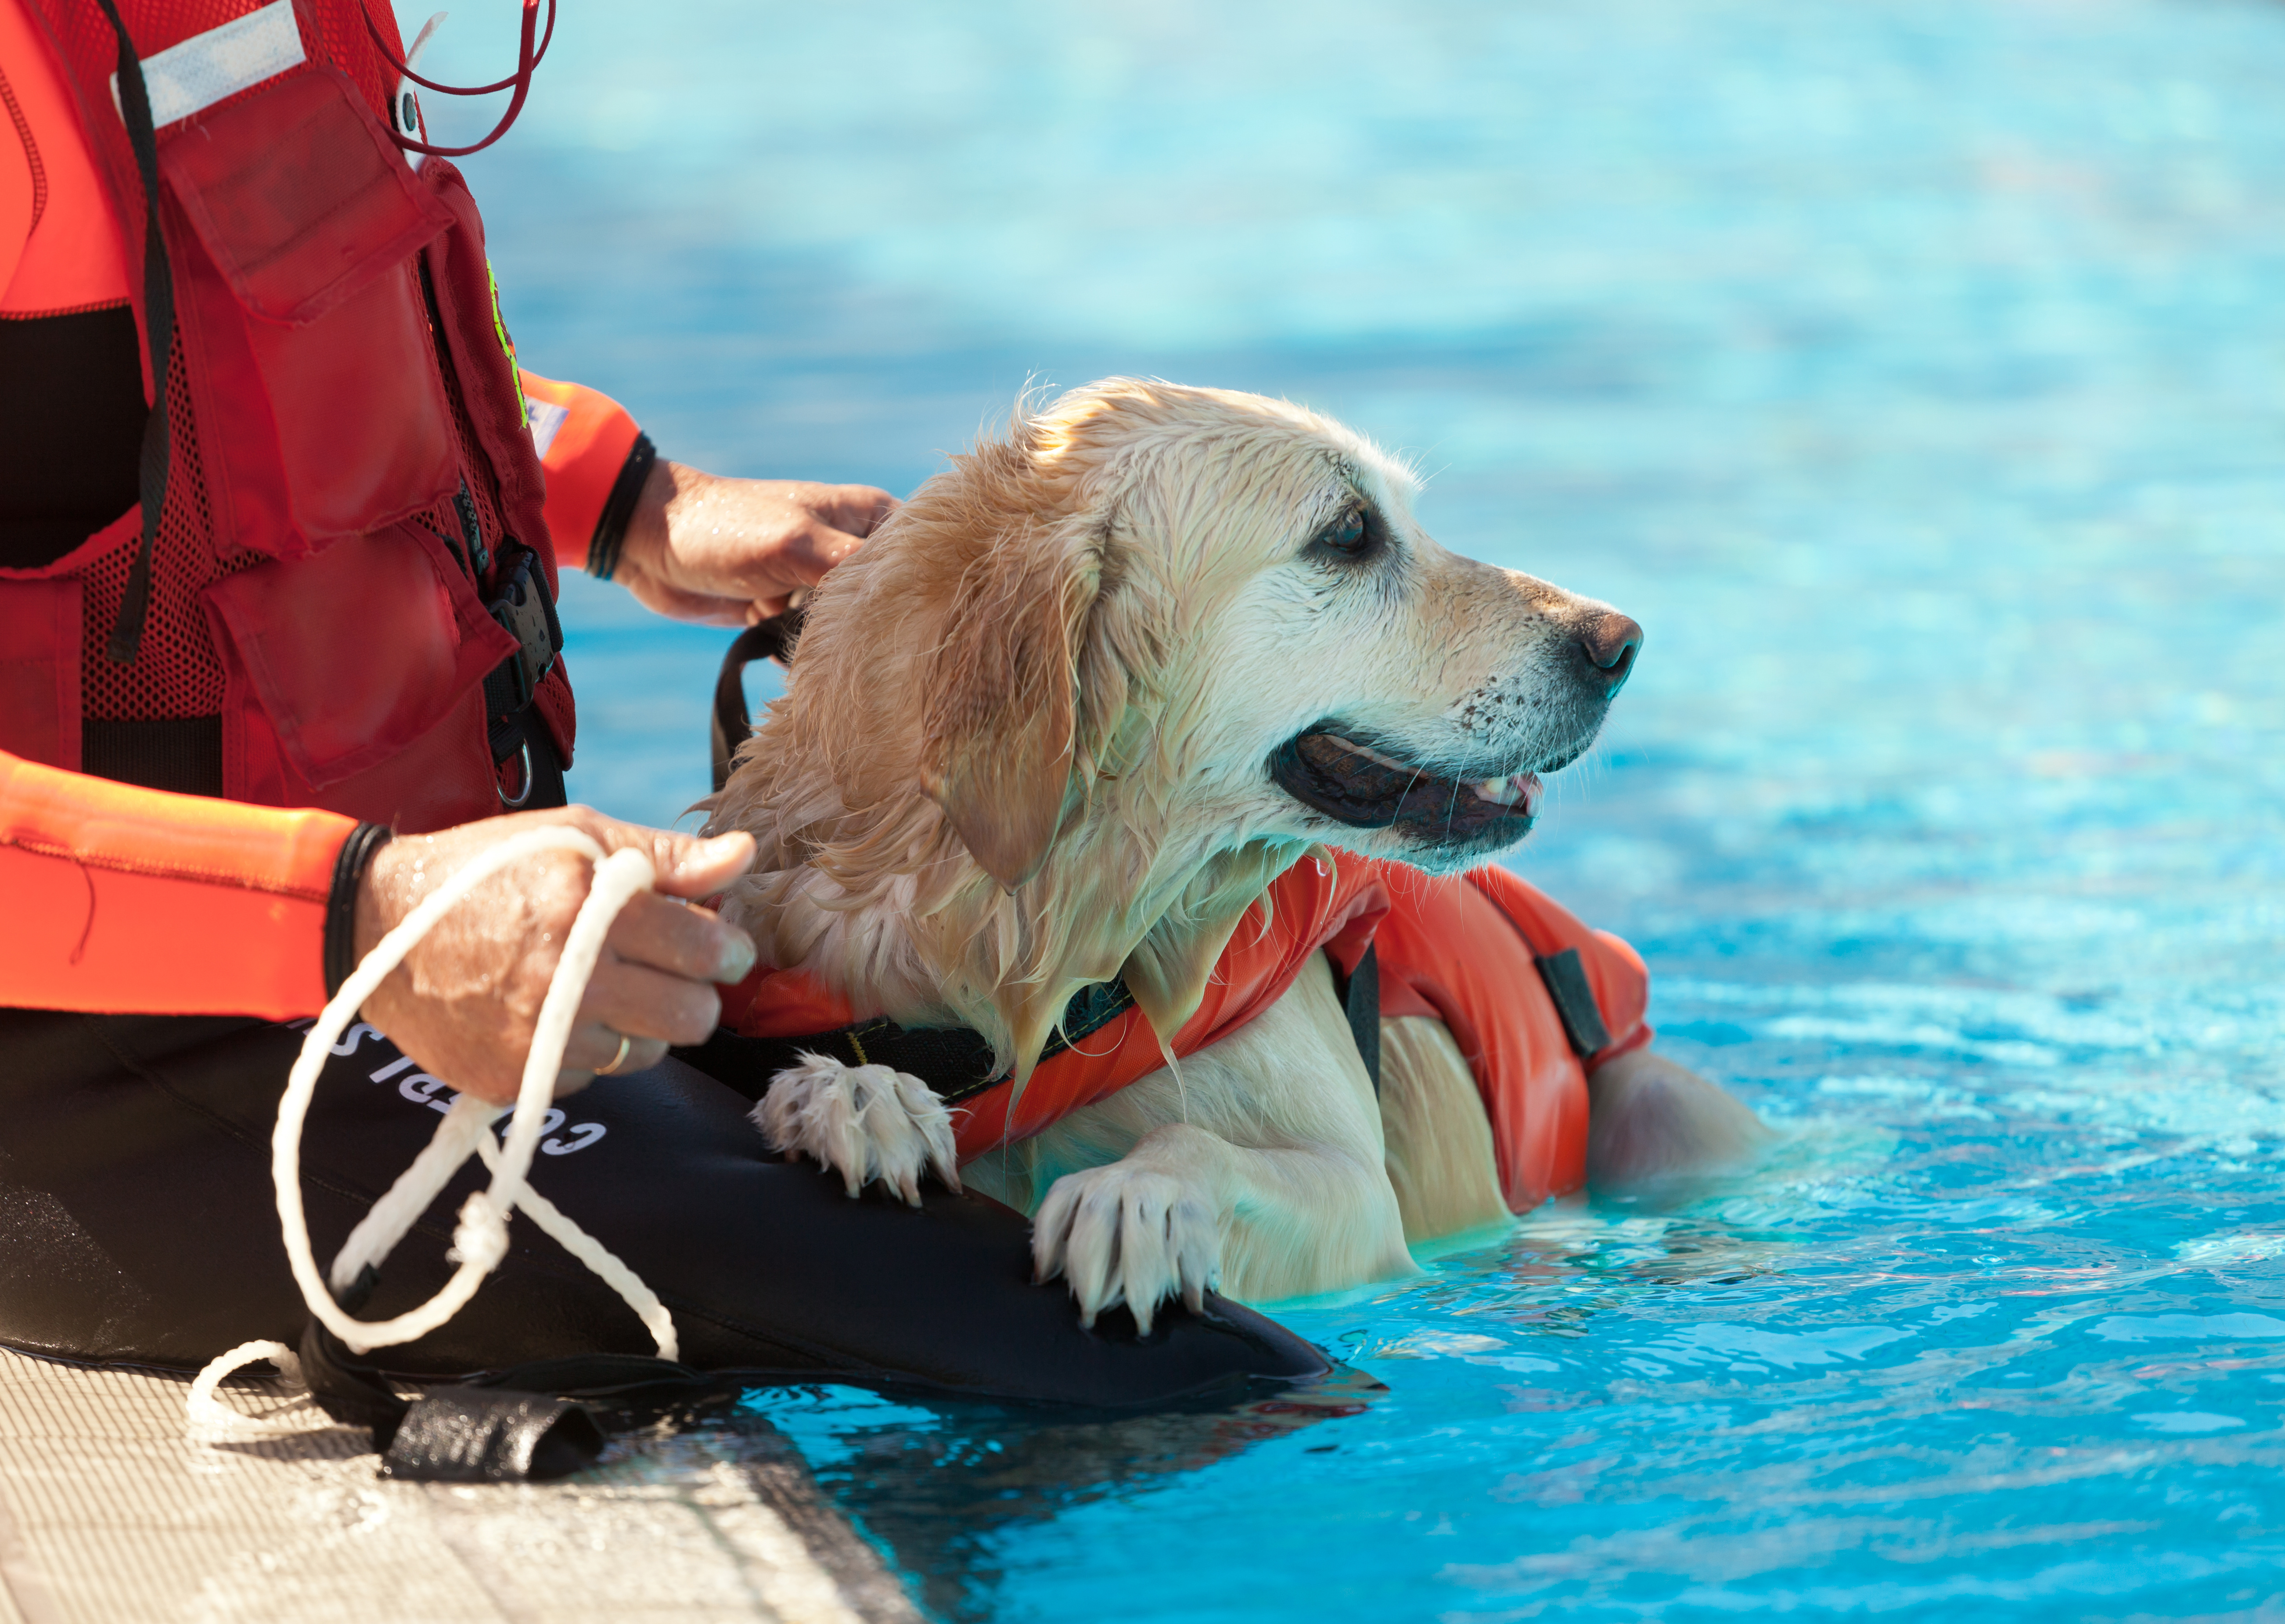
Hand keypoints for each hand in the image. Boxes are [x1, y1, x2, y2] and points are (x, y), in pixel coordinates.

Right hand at [352, 807, 758, 1105]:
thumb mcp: (575, 838)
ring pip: (646, 1054)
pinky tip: (555, 1013)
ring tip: (602, 987)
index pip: (704, 949)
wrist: (376, 925)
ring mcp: (537, 1037)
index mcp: (589, 907)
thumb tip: (742, 856)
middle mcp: (566, 978)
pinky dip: (586, 1050)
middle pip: (690, 1018)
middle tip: (673, 974)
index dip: (726, 949)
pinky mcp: (512, 1078)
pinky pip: (590, 1077)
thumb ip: (665, 856)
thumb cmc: (486, 870)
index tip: (720, 944)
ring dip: (641, 1026)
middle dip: (695, 996)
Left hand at [608, 460, 895, 624]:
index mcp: (869, 516)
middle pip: (886, 600)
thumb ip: (854, 572)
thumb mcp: (798, 544)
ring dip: (826, 641)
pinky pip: (812, 642)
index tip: (914, 626)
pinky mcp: (788, 610)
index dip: (923, 592)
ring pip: (849, 628)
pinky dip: (796, 651)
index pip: (922, 557)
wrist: (649, 543)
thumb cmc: (726, 529)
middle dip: (867, 626)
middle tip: (841, 638)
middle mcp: (851, 548)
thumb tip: (905, 608)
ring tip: (795, 633)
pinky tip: (776, 642)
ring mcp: (818, 581)